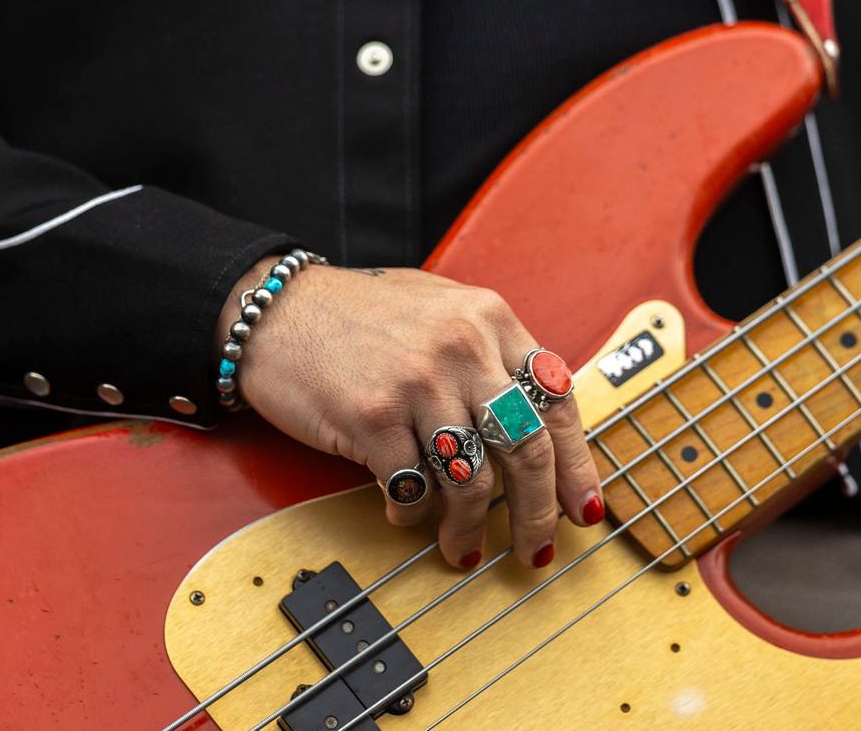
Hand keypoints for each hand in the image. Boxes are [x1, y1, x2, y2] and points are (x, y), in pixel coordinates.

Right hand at [217, 262, 603, 567]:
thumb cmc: (359, 317)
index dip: (576, 463)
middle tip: (536, 549)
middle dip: (537, 512)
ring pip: (471, 478)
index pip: (556, 400)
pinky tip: (407, 515)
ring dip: (470, 527)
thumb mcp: (441, 311)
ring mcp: (417, 382)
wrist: (277, 310)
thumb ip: (489, 354)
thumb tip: (532, 422)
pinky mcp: (372, 416)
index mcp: (489, 319)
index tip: (582, 506)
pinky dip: (414, 514)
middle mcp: (462, 347)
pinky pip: (413, 488)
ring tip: (463, 547)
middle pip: (526, 447)